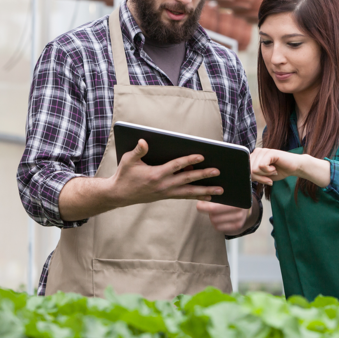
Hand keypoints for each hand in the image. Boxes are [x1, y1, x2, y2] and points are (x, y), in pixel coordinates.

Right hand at [109, 139, 223, 205]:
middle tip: (218, 171)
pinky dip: (197, 196)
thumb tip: (144, 141)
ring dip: (205, 190)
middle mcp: (163, 185)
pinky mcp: (166, 196)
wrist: (118, 195)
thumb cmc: (124, 175)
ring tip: (220, 190)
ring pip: (189, 192)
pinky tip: (208, 195)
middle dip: (203, 175)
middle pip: (187, 179)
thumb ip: (138, 151)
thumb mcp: (128, 161)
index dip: (189, 160)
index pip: (176, 166)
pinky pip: (184, 196)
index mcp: (155, 174)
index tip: (202, 156)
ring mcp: (166, 192)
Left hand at [197, 194, 258, 234]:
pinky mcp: (237, 227)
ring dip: (211, 217)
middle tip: (203, 206)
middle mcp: (239, 209)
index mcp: (235, 198)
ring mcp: (239, 219)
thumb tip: (200, 195)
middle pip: (213, 215)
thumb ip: (216, 193)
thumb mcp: (227, 192)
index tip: (199, 204)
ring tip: (212, 211)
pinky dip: (215, 223)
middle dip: (206, 211)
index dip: (204, 206)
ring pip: (215, 221)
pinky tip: (217, 218)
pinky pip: (219, 228)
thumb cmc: (232, 198)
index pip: (213, 208)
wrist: (246, 208)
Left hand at [250, 147, 303, 184]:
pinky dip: (269, 171)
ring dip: (265, 174)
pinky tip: (274, 168)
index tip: (263, 179)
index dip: (253, 177)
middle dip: (260, 177)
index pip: (245, 169)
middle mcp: (257, 152)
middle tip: (269, 176)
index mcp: (254, 157)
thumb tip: (247, 177)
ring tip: (273, 170)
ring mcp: (263, 151)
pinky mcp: (270, 153)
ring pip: (254, 169)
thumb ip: (254, 175)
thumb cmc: (279, 170)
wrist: (294, 167)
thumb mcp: (263, 176)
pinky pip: (262, 166)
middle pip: (249, 170)